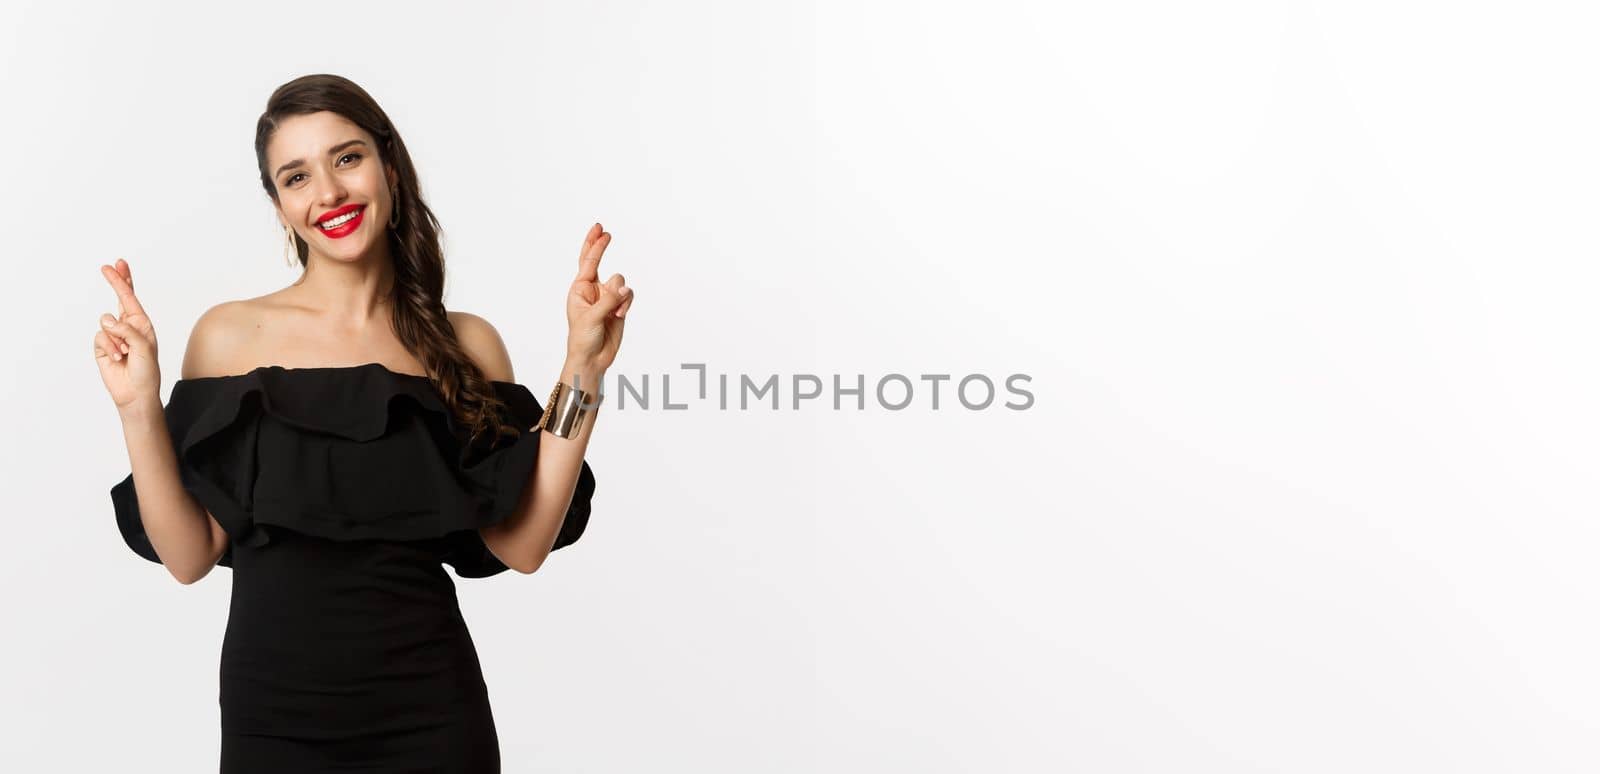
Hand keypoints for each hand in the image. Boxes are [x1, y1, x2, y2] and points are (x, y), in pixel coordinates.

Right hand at [94, 258, 161, 411]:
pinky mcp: (102, 346)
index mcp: (142, 324)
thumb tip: (107, 320)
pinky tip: (119, 358)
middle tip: (108, 266)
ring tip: (127, 353)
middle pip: (118, 299)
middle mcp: (128, 326)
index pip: (131, 298)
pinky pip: (100, 337)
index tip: (118, 263)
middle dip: (115, 282)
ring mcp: (114, 336)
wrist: (136, 393)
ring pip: (106, 322)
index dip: (124, 280)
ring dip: (117, 338)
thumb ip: (127, 330)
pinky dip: (109, 347)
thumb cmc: (147, 371)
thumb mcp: (144, 347)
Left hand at [565, 222, 632, 370]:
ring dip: (620, 296)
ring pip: (620, 282)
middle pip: (598, 262)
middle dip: (600, 247)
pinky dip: (626, 304)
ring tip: (615, 312)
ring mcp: (607, 297)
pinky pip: (628, 295)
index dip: (594, 245)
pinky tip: (620, 315)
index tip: (601, 231)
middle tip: (603, 231)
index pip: (587, 262)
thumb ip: (609, 300)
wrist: (593, 358)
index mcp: (579, 289)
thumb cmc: (583, 338)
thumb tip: (624, 287)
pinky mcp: (619, 306)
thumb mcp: (592, 317)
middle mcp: (593, 290)